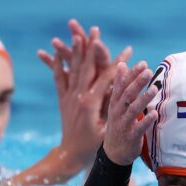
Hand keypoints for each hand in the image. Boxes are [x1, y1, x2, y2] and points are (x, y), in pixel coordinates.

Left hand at [37, 19, 131, 171]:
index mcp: (91, 103)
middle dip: (91, 48)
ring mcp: (68, 97)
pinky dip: (58, 64)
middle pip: (86, 67)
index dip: (118, 64)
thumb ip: (113, 113)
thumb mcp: (107, 131)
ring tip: (77, 35)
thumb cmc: (93, 146)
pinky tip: (57, 53)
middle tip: (95, 31)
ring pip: (72, 69)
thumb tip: (127, 100)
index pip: (106, 78)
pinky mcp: (62, 100)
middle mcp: (78, 97)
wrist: (71, 154)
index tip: (128, 52)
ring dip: (75, 51)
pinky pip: (59, 78)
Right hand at [103, 61, 158, 165]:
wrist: (113, 152)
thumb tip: (122, 64)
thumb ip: (121, 85)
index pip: (122, 85)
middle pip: (127, 95)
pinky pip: (139, 128)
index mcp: (115, 102)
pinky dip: (146, 121)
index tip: (143, 64)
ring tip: (154, 89)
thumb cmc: (118, 123)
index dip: (132, 74)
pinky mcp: (131, 136)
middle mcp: (118, 112)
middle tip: (148, 71)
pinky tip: (154, 114)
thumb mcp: (116, 104)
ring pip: (133, 110)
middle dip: (137, 82)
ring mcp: (124, 124)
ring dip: (144, 98)